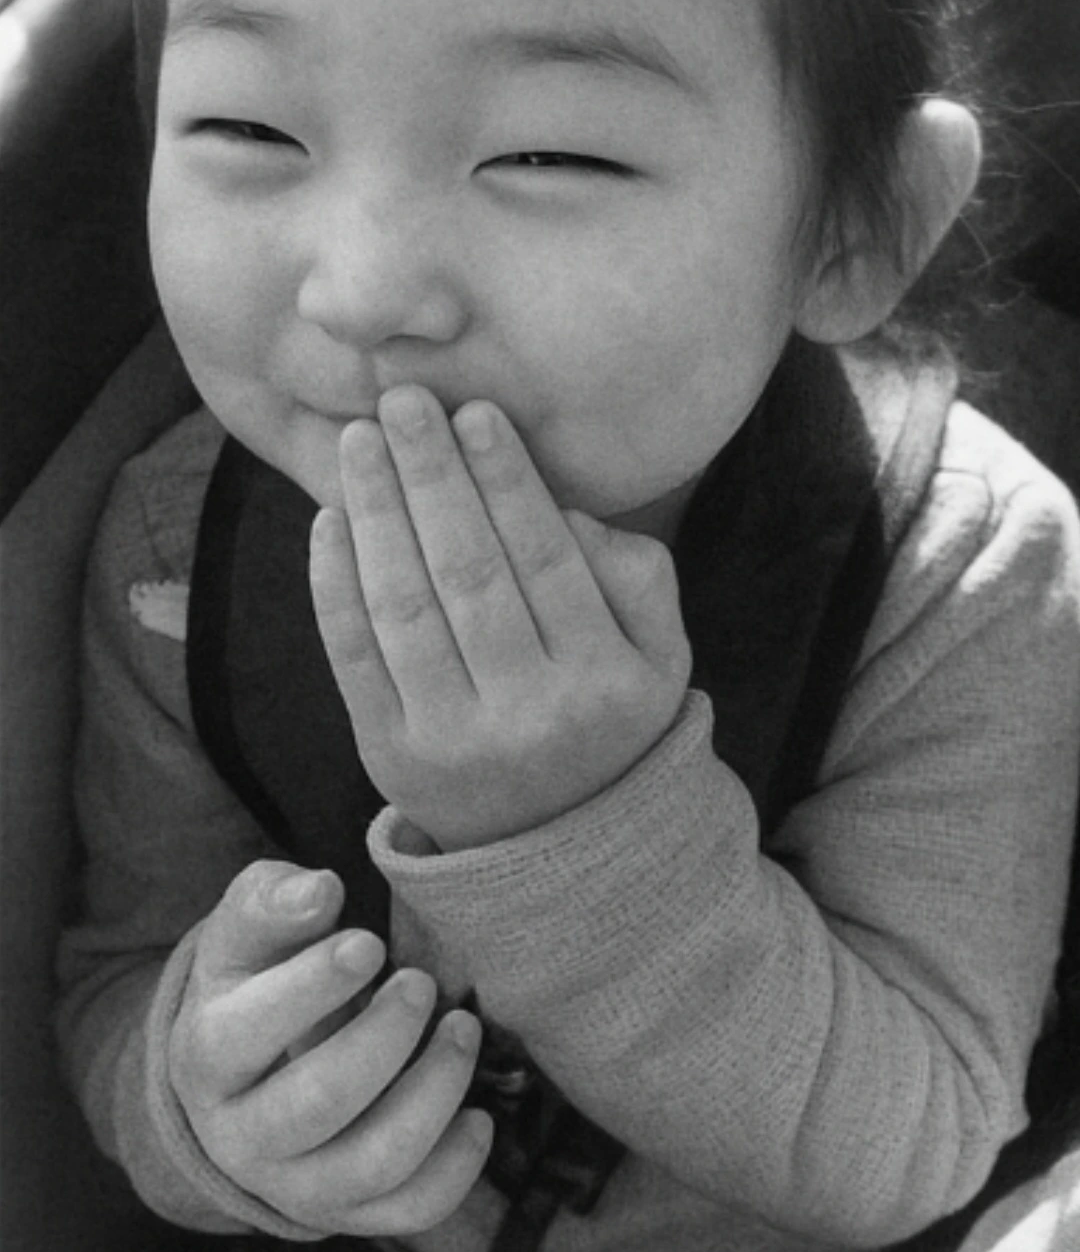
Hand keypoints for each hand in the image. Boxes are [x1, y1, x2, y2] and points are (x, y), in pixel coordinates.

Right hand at [169, 859, 491, 1233]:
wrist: (242, 1071)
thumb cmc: (254, 977)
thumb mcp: (246, 930)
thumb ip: (275, 901)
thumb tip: (321, 892)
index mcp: (207, 1056)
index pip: (248, 1032)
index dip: (314, 986)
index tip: (369, 943)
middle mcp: (241, 1136)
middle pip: (318, 1101)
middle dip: (385, 1038)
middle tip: (421, 983)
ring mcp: (294, 1186)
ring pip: (373, 1162)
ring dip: (434, 1092)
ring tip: (462, 1028)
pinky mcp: (345, 1214)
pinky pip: (408, 1211)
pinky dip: (455, 1167)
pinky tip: (477, 1114)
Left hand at [309, 387, 691, 850]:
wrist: (560, 850)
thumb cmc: (610, 719)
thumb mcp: (662, 657)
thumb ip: (638, 576)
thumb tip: (564, 510)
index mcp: (604, 681)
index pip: (546, 558)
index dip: (507, 479)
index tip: (475, 411)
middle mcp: (529, 714)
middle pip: (468, 571)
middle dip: (430, 475)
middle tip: (402, 401)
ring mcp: (452, 740)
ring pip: (404, 607)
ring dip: (374, 512)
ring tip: (359, 440)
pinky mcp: (389, 757)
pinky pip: (353, 657)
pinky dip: (332, 585)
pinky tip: (329, 519)